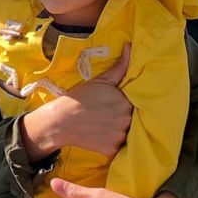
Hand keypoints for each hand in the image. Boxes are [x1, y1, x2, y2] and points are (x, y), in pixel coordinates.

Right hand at [22, 45, 132, 160]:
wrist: (61, 120)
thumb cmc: (80, 98)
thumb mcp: (101, 81)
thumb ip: (120, 67)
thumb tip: (130, 47)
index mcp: (126, 101)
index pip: (135, 104)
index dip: (125, 105)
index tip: (113, 106)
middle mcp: (127, 119)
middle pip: (132, 119)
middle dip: (124, 118)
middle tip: (107, 116)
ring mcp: (120, 136)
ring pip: (127, 134)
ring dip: (119, 132)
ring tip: (104, 127)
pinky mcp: (112, 149)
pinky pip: (119, 149)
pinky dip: (113, 144)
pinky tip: (102, 138)